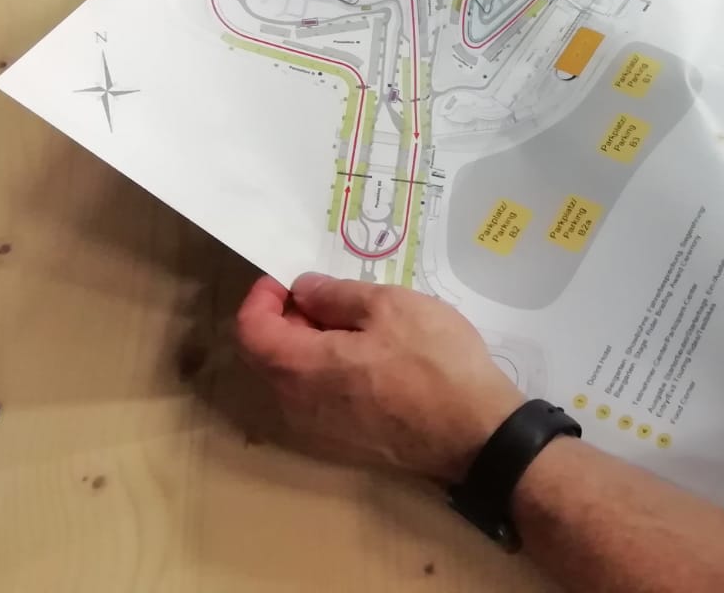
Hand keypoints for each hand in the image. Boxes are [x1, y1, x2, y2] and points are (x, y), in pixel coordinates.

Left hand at [235, 273, 522, 482]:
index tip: (290, 279)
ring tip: (357, 326)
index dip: (262, 297)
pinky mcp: (342, 445)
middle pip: (266, 355)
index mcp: (299, 368)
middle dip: (287, 319)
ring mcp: (316, 432)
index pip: (249, 330)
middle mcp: (294, 405)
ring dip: (309, 347)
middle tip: (329, 297)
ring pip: (293, 379)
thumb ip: (337, 296)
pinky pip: (316, 400)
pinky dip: (326, 372)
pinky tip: (371, 362)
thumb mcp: (391, 307)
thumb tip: (304, 290)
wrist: (473, 434)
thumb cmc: (433, 362)